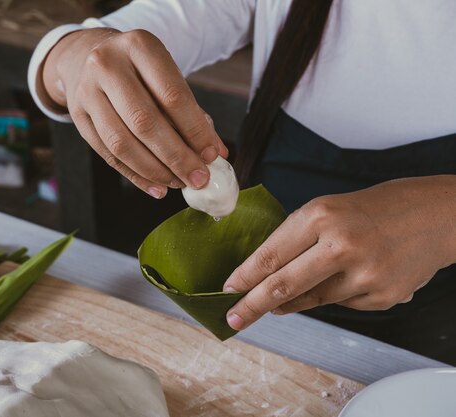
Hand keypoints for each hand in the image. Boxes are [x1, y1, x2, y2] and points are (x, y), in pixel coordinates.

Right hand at [40, 28, 227, 198]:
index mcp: (139, 46)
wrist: (89, 57)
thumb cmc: (139, 71)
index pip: (172, 95)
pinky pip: (108, 154)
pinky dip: (135, 175)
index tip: (211, 155)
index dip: (194, 130)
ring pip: (122, 143)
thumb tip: (216, 154)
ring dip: (154, 170)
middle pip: (145, 122)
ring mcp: (87, 91)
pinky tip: (156, 187)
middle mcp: (107, 65)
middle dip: (176, 156)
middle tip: (197, 178)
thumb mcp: (167, 76)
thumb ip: (192, 113)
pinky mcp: (78, 116)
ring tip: (177, 182)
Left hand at [223, 176, 455, 330]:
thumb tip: (264, 281)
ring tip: (292, 290)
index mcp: (321, 217)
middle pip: (283, 286)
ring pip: (310, 300)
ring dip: (292, 300)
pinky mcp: (382, 297)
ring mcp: (365, 275)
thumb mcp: (326, 210)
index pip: (270, 255)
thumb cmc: (371, 209)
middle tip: (233, 319)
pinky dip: (335, 294)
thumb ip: (294, 242)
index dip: (245, 277)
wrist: (433, 216)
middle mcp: (342, 246)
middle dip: (252, 306)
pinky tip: (350, 276)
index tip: (227, 290)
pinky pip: (340, 304)